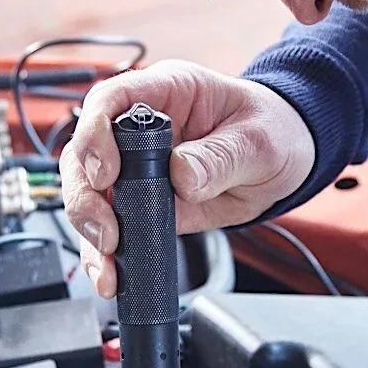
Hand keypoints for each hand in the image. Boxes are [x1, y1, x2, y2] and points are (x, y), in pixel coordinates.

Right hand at [60, 59, 315, 296]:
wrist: (282, 162)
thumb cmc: (270, 130)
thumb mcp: (258, 140)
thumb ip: (220, 156)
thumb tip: (181, 176)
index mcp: (165, 91)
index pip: (111, 99)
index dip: (95, 132)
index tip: (107, 172)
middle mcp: (138, 128)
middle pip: (85, 152)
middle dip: (86, 193)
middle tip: (106, 227)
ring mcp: (135, 167)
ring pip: (88, 193)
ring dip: (89, 229)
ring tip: (108, 261)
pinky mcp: (141, 203)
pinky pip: (110, 226)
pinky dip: (105, 254)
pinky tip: (111, 275)